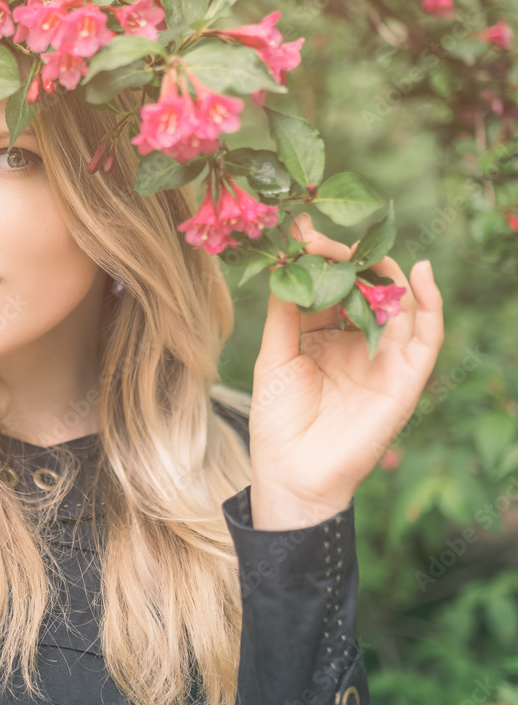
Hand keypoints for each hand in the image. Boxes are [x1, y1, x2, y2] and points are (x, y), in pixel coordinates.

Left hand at [248, 213, 444, 529]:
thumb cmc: (278, 420)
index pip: (331, 286)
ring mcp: (383, 359)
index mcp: (323, 336)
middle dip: (350, 259)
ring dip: (386, 273)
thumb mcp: (275, 357)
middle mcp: (357, 342)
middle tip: (325, 239)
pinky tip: (421, 274)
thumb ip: (285, 312)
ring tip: (364, 250)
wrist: (291, 474)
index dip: (320, 258)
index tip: (300, 230)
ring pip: (399, 304)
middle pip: (366, 288)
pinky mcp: (406, 379)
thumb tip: (289, 262)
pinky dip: (430, 304)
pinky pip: (426, 337)